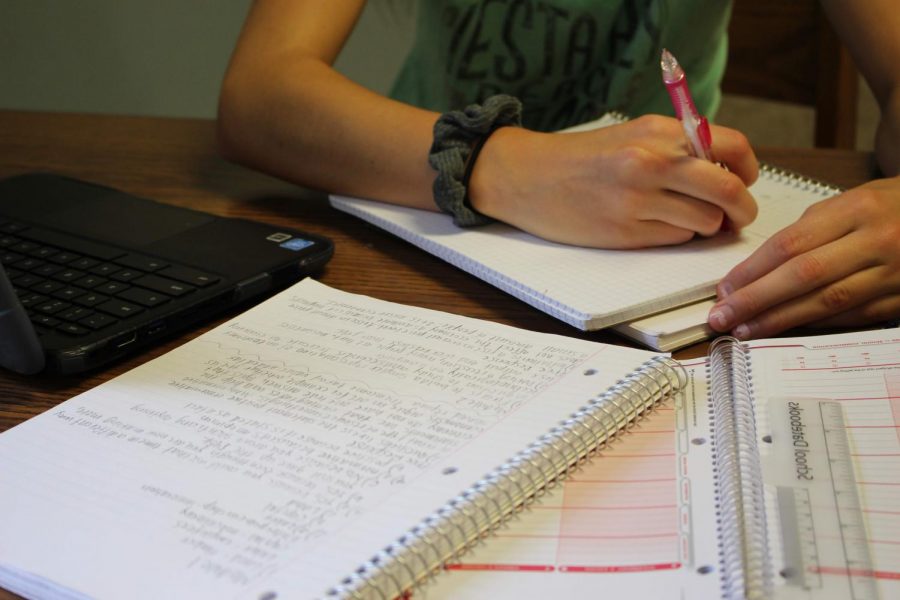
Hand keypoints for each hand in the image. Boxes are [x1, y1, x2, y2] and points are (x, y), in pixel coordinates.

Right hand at [467, 114, 758, 248]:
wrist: (528, 177)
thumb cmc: (583, 158)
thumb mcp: (632, 135)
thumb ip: (677, 148)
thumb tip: (725, 172)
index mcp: (657, 132)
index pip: (732, 148)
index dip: (748, 170)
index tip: (745, 180)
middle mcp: (651, 163)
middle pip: (729, 191)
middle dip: (743, 209)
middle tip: (739, 216)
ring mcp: (638, 200)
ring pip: (706, 222)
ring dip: (707, 226)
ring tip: (690, 220)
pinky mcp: (625, 232)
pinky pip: (676, 239)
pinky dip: (677, 236)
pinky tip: (657, 226)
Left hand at [708, 176, 899, 338]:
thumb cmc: (889, 207)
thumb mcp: (848, 202)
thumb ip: (806, 232)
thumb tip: (757, 269)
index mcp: (855, 210)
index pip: (790, 245)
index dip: (752, 271)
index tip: (724, 290)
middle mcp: (875, 241)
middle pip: (803, 276)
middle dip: (756, 300)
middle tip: (722, 318)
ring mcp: (892, 273)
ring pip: (827, 302)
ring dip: (780, 320)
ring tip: (745, 330)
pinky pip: (852, 317)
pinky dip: (815, 325)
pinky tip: (786, 331)